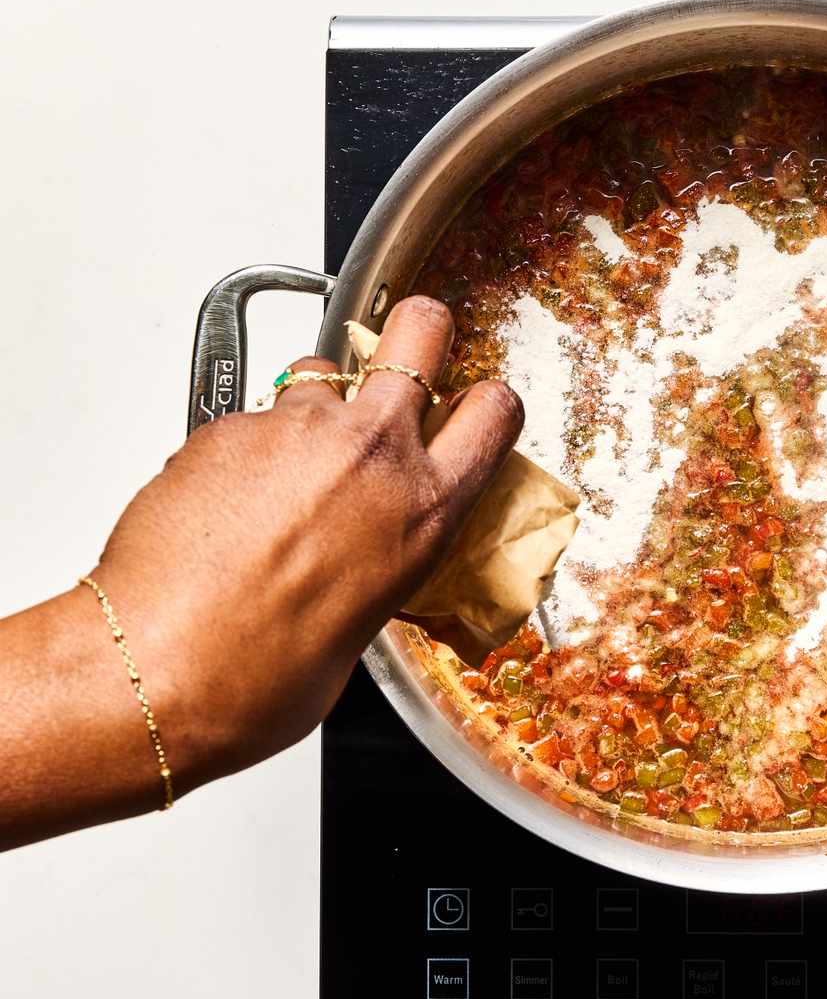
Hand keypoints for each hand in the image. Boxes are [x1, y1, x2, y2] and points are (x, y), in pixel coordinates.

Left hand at [89, 296, 521, 792]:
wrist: (162, 669)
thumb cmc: (261, 670)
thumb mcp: (371, 620)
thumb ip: (385, 562)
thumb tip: (368, 559)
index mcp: (425, 508)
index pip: (493, 412)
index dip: (485, 401)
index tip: (473, 406)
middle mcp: (372, 452)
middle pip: (419, 328)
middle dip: (416, 330)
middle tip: (402, 355)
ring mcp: (296, 429)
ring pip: (320, 369)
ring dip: (314, 402)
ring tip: (286, 465)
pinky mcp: (226, 427)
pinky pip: (249, 418)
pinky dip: (244, 448)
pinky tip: (227, 503)